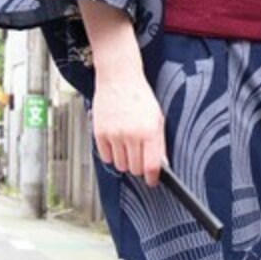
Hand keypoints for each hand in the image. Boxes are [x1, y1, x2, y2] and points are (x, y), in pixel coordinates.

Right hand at [91, 68, 166, 186]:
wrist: (118, 79)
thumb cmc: (139, 96)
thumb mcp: (157, 118)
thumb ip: (159, 143)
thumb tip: (160, 165)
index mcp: (149, 131)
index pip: (151, 166)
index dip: (152, 178)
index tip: (152, 180)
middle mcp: (131, 134)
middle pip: (135, 169)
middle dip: (138, 166)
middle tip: (139, 155)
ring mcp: (114, 134)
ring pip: (120, 165)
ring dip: (125, 160)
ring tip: (127, 145)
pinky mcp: (100, 133)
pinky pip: (106, 157)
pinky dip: (111, 154)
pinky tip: (116, 142)